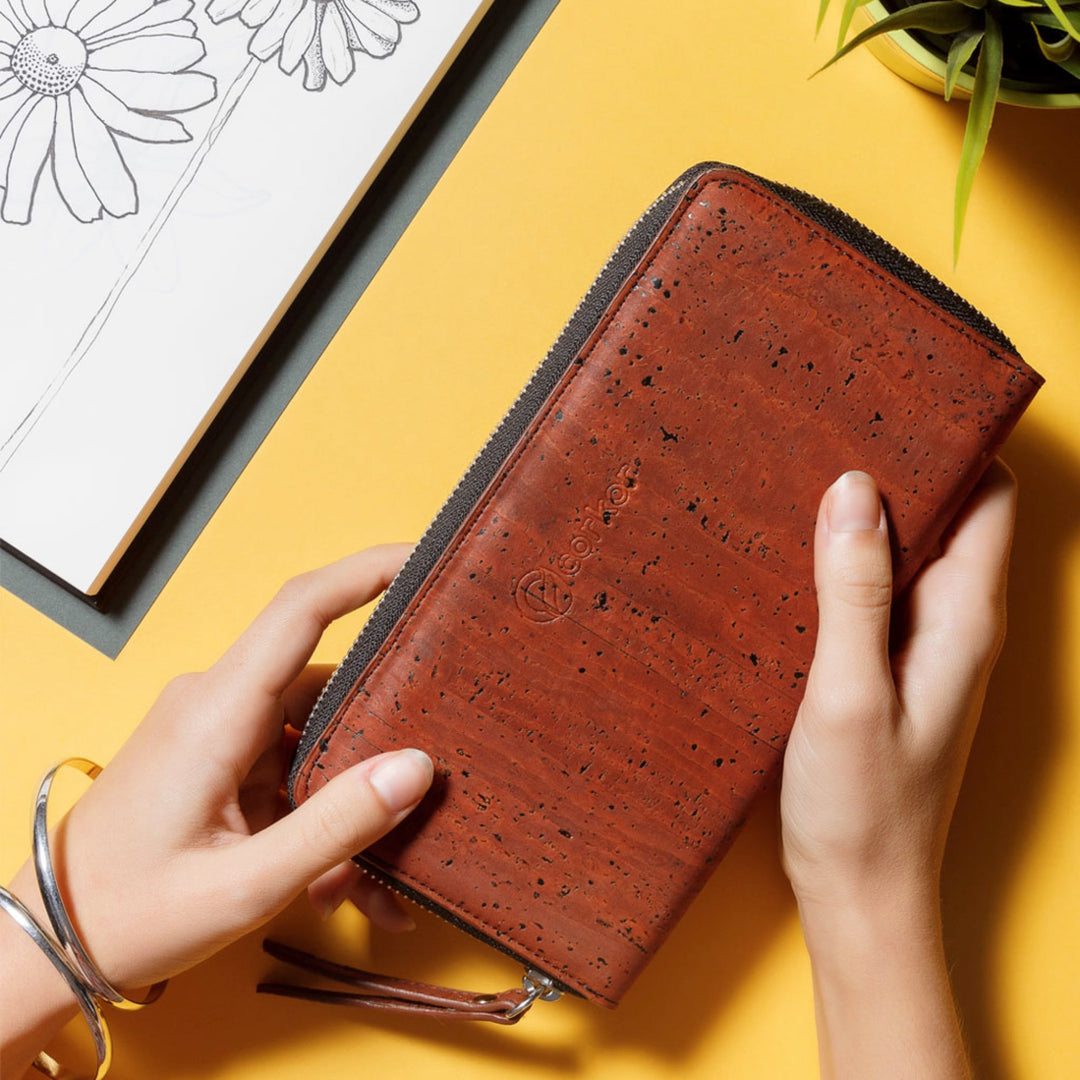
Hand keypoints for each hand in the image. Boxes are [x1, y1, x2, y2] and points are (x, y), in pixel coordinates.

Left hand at [6, 546, 432, 995]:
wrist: (49, 941)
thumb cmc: (130, 914)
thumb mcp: (245, 886)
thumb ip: (336, 826)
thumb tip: (415, 768)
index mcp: (216, 712)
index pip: (301, 608)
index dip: (368, 572)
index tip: (427, 558)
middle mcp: (217, 704)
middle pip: (329, 682)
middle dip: (384, 734)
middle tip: (435, 780)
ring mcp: (218, 730)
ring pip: (317, 734)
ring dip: (352, 794)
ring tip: (380, 871)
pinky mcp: (220, 758)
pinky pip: (293, 765)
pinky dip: (323, 813)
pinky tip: (342, 880)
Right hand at [780, 462, 1016, 1078]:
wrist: (860, 891)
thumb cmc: (863, 807)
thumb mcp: (849, 692)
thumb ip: (854, 590)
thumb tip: (854, 492)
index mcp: (965, 620)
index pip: (989, 499)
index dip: (954, 442)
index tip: (896, 400)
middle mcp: (955, 625)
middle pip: (948, 515)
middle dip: (899, 468)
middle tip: (828, 429)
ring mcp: (922, 647)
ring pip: (907, 551)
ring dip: (866, 516)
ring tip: (802, 478)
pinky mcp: (887, 668)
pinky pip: (876, 591)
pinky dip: (845, 562)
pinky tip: (794, 555)